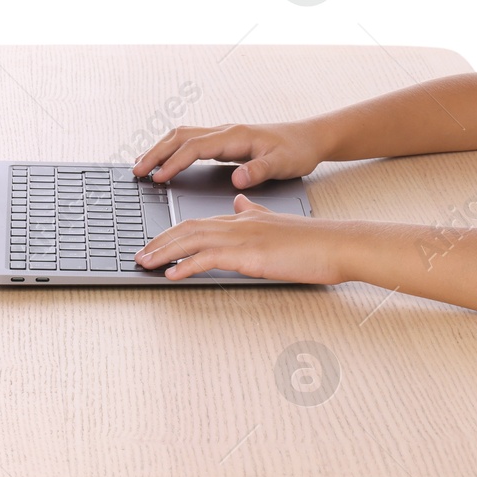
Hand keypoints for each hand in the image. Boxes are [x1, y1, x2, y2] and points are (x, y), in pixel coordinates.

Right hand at [132, 119, 325, 188]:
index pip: (195, 148)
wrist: (310, 138)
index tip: (158, 177)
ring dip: (160, 148)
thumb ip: (258, 171)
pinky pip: (191, 141)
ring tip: (142, 166)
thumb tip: (237, 179)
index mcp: (235, 137)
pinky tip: (166, 161)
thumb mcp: (283, 164)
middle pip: (180, 137)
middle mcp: (225, 132)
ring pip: (182, 136)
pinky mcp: (225, 141)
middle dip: (156, 153)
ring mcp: (223, 135)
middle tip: (136, 171)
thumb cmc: (297, 151)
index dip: (175, 162)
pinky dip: (173, 149)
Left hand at [135, 193, 348, 281]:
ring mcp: (243, 237)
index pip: (199, 221)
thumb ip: (255, 212)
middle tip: (139, 255)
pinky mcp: (250, 254)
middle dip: (159, 242)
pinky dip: (187, 266)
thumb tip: (239, 201)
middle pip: (187, 228)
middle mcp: (239, 223)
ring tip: (145, 263)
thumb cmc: (314, 241)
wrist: (337, 244)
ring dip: (164, 252)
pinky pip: (209, 258)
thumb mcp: (278, 222)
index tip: (155, 244)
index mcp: (244, 218)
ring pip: (192, 239)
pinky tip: (173, 274)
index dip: (173, 233)